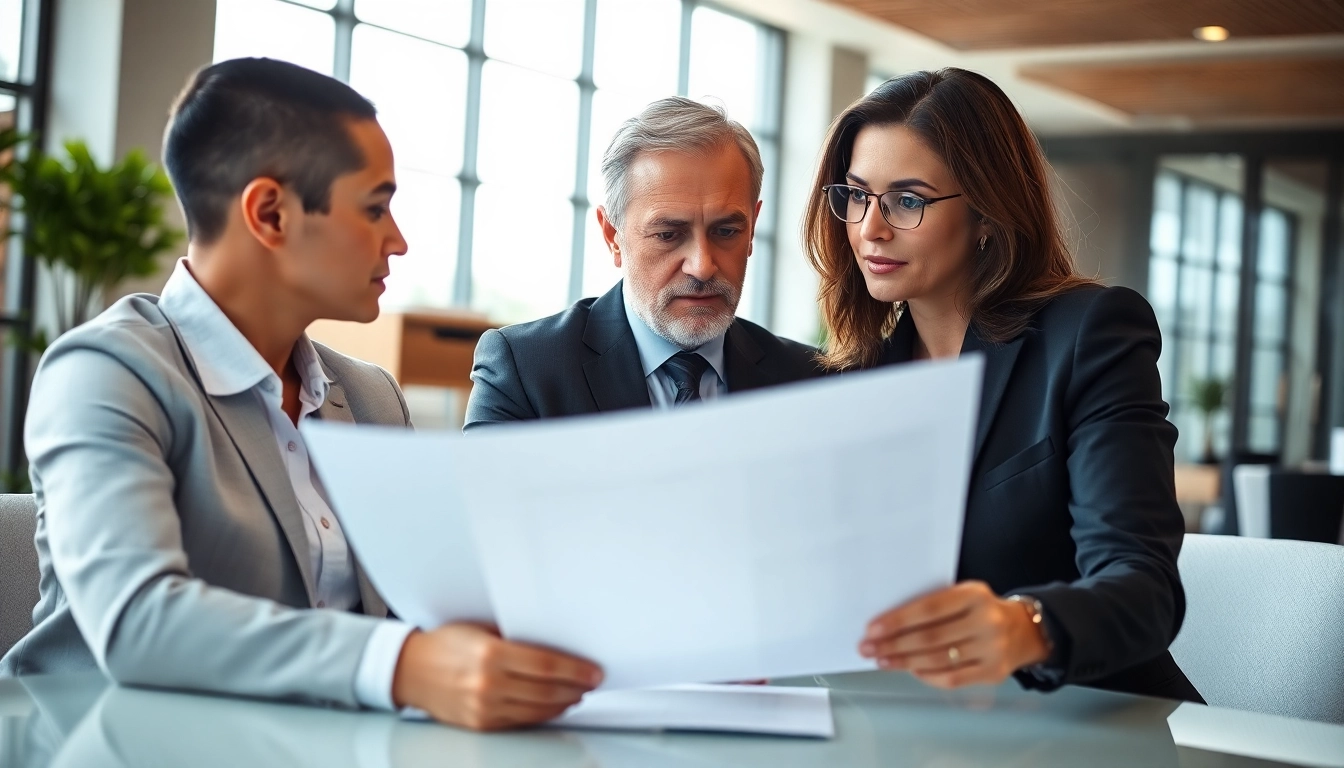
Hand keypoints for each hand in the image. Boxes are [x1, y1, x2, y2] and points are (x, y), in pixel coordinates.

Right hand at [391, 623, 602, 730]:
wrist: (410, 670)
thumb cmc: (445, 644)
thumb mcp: (482, 629)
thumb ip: (516, 638)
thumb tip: (556, 645)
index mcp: (490, 654)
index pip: (546, 666)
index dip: (575, 670)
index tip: (593, 671)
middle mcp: (488, 684)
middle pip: (547, 691)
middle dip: (575, 688)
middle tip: (591, 682)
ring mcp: (484, 708)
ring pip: (537, 710)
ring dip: (563, 703)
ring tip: (577, 694)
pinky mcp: (481, 724)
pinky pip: (521, 721)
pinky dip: (543, 714)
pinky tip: (553, 706)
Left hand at [858, 581, 1048, 688]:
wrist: (1024, 630)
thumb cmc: (980, 610)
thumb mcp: (963, 595)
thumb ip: (934, 604)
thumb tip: (889, 623)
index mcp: (975, 595)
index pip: (929, 608)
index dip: (898, 620)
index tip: (873, 629)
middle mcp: (986, 621)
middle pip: (930, 637)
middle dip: (893, 644)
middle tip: (868, 648)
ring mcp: (992, 649)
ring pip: (938, 660)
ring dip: (904, 662)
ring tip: (882, 660)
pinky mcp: (994, 673)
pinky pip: (952, 678)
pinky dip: (926, 675)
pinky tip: (909, 670)